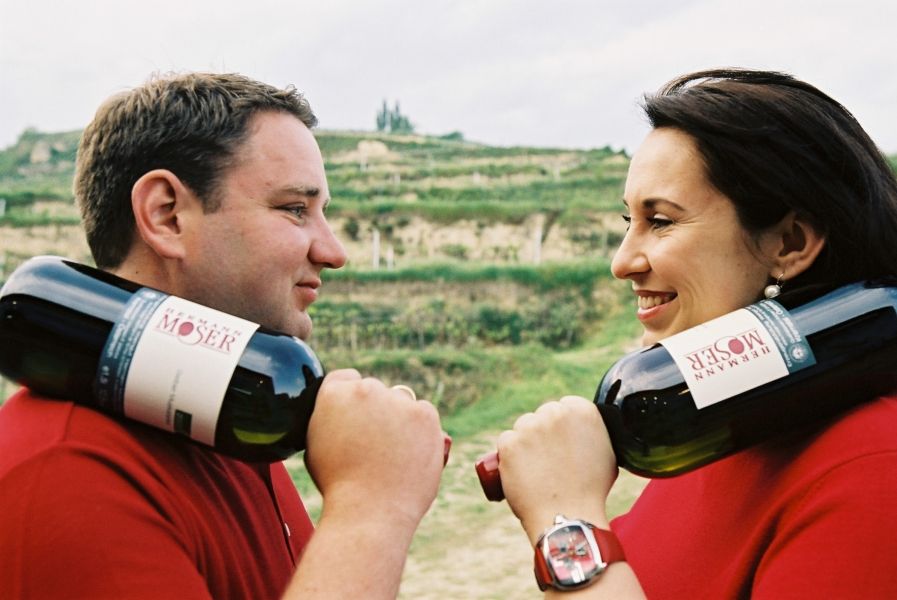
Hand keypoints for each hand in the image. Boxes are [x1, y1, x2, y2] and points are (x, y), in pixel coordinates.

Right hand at [304, 369, 444, 530]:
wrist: (369, 510)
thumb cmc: (338, 486)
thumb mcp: (317, 444)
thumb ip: (331, 417)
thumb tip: (344, 410)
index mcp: (334, 393)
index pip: (346, 379)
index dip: (351, 401)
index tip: (355, 420)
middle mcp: (366, 388)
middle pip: (375, 390)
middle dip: (376, 411)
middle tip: (375, 444)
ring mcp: (397, 400)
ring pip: (401, 401)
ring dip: (399, 418)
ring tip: (392, 454)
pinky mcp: (425, 413)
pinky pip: (424, 414)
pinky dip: (421, 430)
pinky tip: (409, 454)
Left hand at [496, 396, 617, 543]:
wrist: (568, 516)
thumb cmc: (591, 491)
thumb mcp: (607, 453)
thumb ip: (593, 433)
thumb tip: (583, 429)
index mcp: (582, 410)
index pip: (565, 406)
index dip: (562, 426)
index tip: (562, 442)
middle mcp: (555, 412)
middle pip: (542, 415)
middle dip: (543, 433)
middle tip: (549, 459)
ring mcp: (530, 426)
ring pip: (523, 427)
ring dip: (526, 442)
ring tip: (537, 469)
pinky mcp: (510, 442)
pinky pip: (506, 442)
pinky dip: (509, 455)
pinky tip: (522, 471)